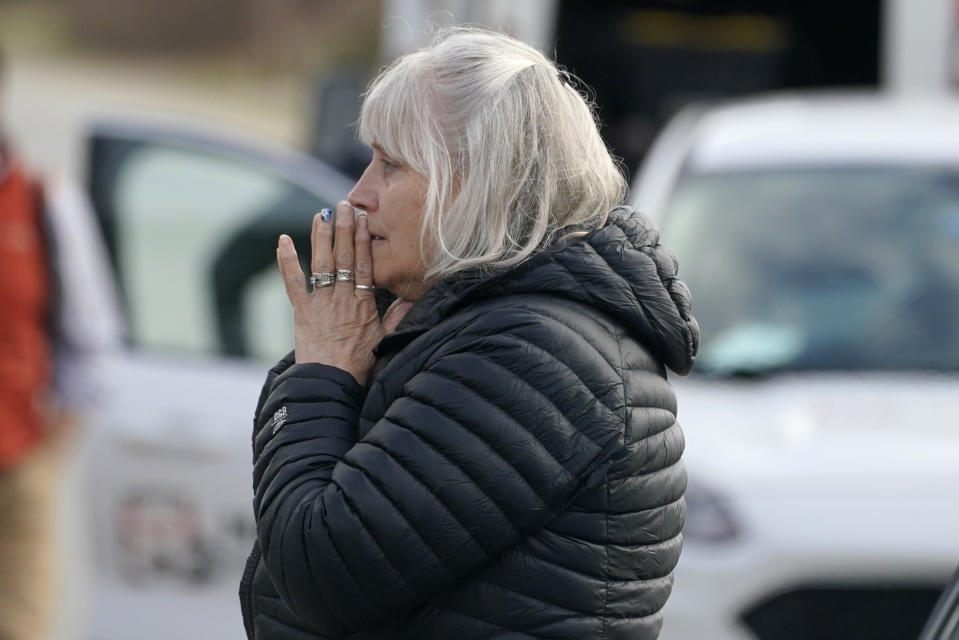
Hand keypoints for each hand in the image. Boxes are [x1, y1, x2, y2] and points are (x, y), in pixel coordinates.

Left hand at [276, 201, 402, 383]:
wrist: (331, 381)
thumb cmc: (358, 363)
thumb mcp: (384, 339)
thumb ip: (397, 316)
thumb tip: (411, 297)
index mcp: (363, 303)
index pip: (364, 264)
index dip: (363, 240)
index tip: (363, 220)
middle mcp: (342, 298)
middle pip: (343, 256)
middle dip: (343, 229)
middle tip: (343, 205)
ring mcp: (320, 302)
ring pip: (321, 262)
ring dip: (320, 236)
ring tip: (321, 214)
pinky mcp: (302, 310)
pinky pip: (293, 281)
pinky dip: (287, 260)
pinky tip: (283, 240)